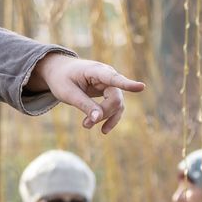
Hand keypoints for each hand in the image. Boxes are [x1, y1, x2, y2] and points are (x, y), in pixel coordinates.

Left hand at [28, 53, 144, 133]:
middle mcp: (107, 76)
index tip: (141, 87)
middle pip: (115, 98)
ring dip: (105, 117)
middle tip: (85, 124)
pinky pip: (116, 108)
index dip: (127, 84)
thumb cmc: (61, 79)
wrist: (59, 71)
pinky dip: (110, 118)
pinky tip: (103, 130)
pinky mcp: (109, 93)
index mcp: (95, 70)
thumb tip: (98, 119)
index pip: (113, 78)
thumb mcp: (68, 93)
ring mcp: (110, 84)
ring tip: (85, 126)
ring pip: (117, 105)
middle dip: (103, 113)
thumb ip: (84, 105)